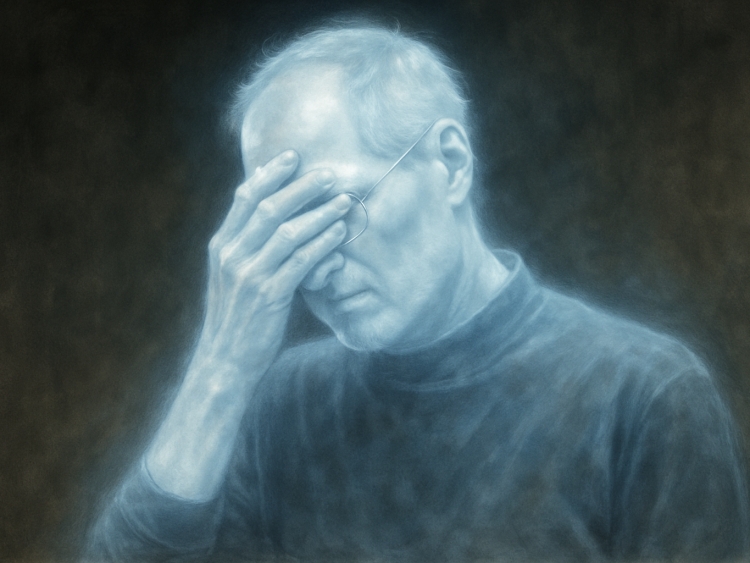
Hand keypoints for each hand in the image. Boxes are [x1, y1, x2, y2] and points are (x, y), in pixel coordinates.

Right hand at [197, 149, 350, 372]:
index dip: (270, 174)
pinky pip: (301, 261)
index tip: (293, 157)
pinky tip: (339, 233)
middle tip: (329, 174)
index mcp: (222, 246)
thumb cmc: (238, 318)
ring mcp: (249, 275)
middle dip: (301, 187)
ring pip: (288, 232)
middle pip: (269, 208)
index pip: (245, 198)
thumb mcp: (233, 278)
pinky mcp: (269, 295)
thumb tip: (271, 219)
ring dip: (320, 213)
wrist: (225, 362)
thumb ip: (247, 248)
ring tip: (344, 200)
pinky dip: (322, 243)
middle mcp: (232, 255)